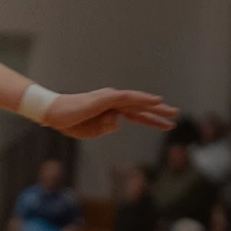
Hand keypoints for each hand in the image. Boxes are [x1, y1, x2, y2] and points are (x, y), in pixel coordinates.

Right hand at [43, 89, 177, 138]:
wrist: (54, 114)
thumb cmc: (71, 122)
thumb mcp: (93, 131)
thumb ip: (107, 127)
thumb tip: (118, 121)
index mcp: (112, 110)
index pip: (136, 115)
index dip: (153, 119)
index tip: (168, 124)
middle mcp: (113, 101)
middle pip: (141, 107)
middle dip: (160, 112)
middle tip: (177, 115)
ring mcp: (110, 98)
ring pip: (138, 101)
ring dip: (156, 106)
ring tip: (172, 111)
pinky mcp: (105, 98)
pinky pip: (128, 98)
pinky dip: (143, 99)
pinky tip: (156, 100)